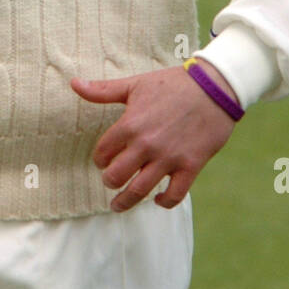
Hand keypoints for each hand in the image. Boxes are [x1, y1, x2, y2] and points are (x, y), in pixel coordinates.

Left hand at [70, 60, 238, 211]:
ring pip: (139, 190)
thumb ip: (103, 90)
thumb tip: (74, 84)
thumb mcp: (136, 84)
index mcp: (130, 125)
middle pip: (116, 177)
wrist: (214, 87)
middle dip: (110, 181)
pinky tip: (158, 199)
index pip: (102, 153)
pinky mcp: (191, 166)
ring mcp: (169, 158)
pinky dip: (163, 202)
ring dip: (126, 201)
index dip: (99, 159)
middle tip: (112, 181)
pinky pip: (174, 195)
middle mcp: (147, 145)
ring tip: (119, 205)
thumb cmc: (173, 83)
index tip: (104, 161)